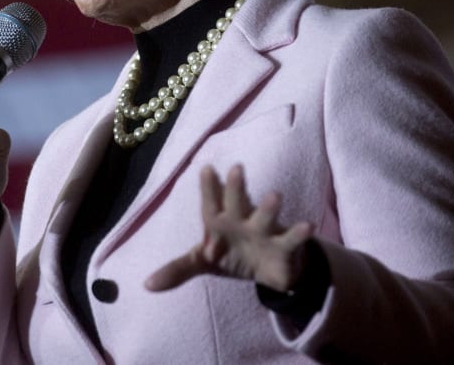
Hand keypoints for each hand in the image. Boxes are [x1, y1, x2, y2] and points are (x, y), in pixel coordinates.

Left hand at [145, 164, 313, 292]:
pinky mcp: (283, 248)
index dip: (208, 189)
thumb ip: (177, 270)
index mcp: (219, 222)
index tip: (205, 168)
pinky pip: (292, 240)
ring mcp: (263, 231)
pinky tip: (307, 225)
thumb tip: (146, 286)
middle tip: (236, 168)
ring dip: (269, 208)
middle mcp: (241, 221)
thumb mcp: (202, 261)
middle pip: (237, 203)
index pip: (210, 204)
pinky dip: (299, 233)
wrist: (265, 268)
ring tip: (274, 195)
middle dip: (236, 189)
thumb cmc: (230, 253)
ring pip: (266, 218)